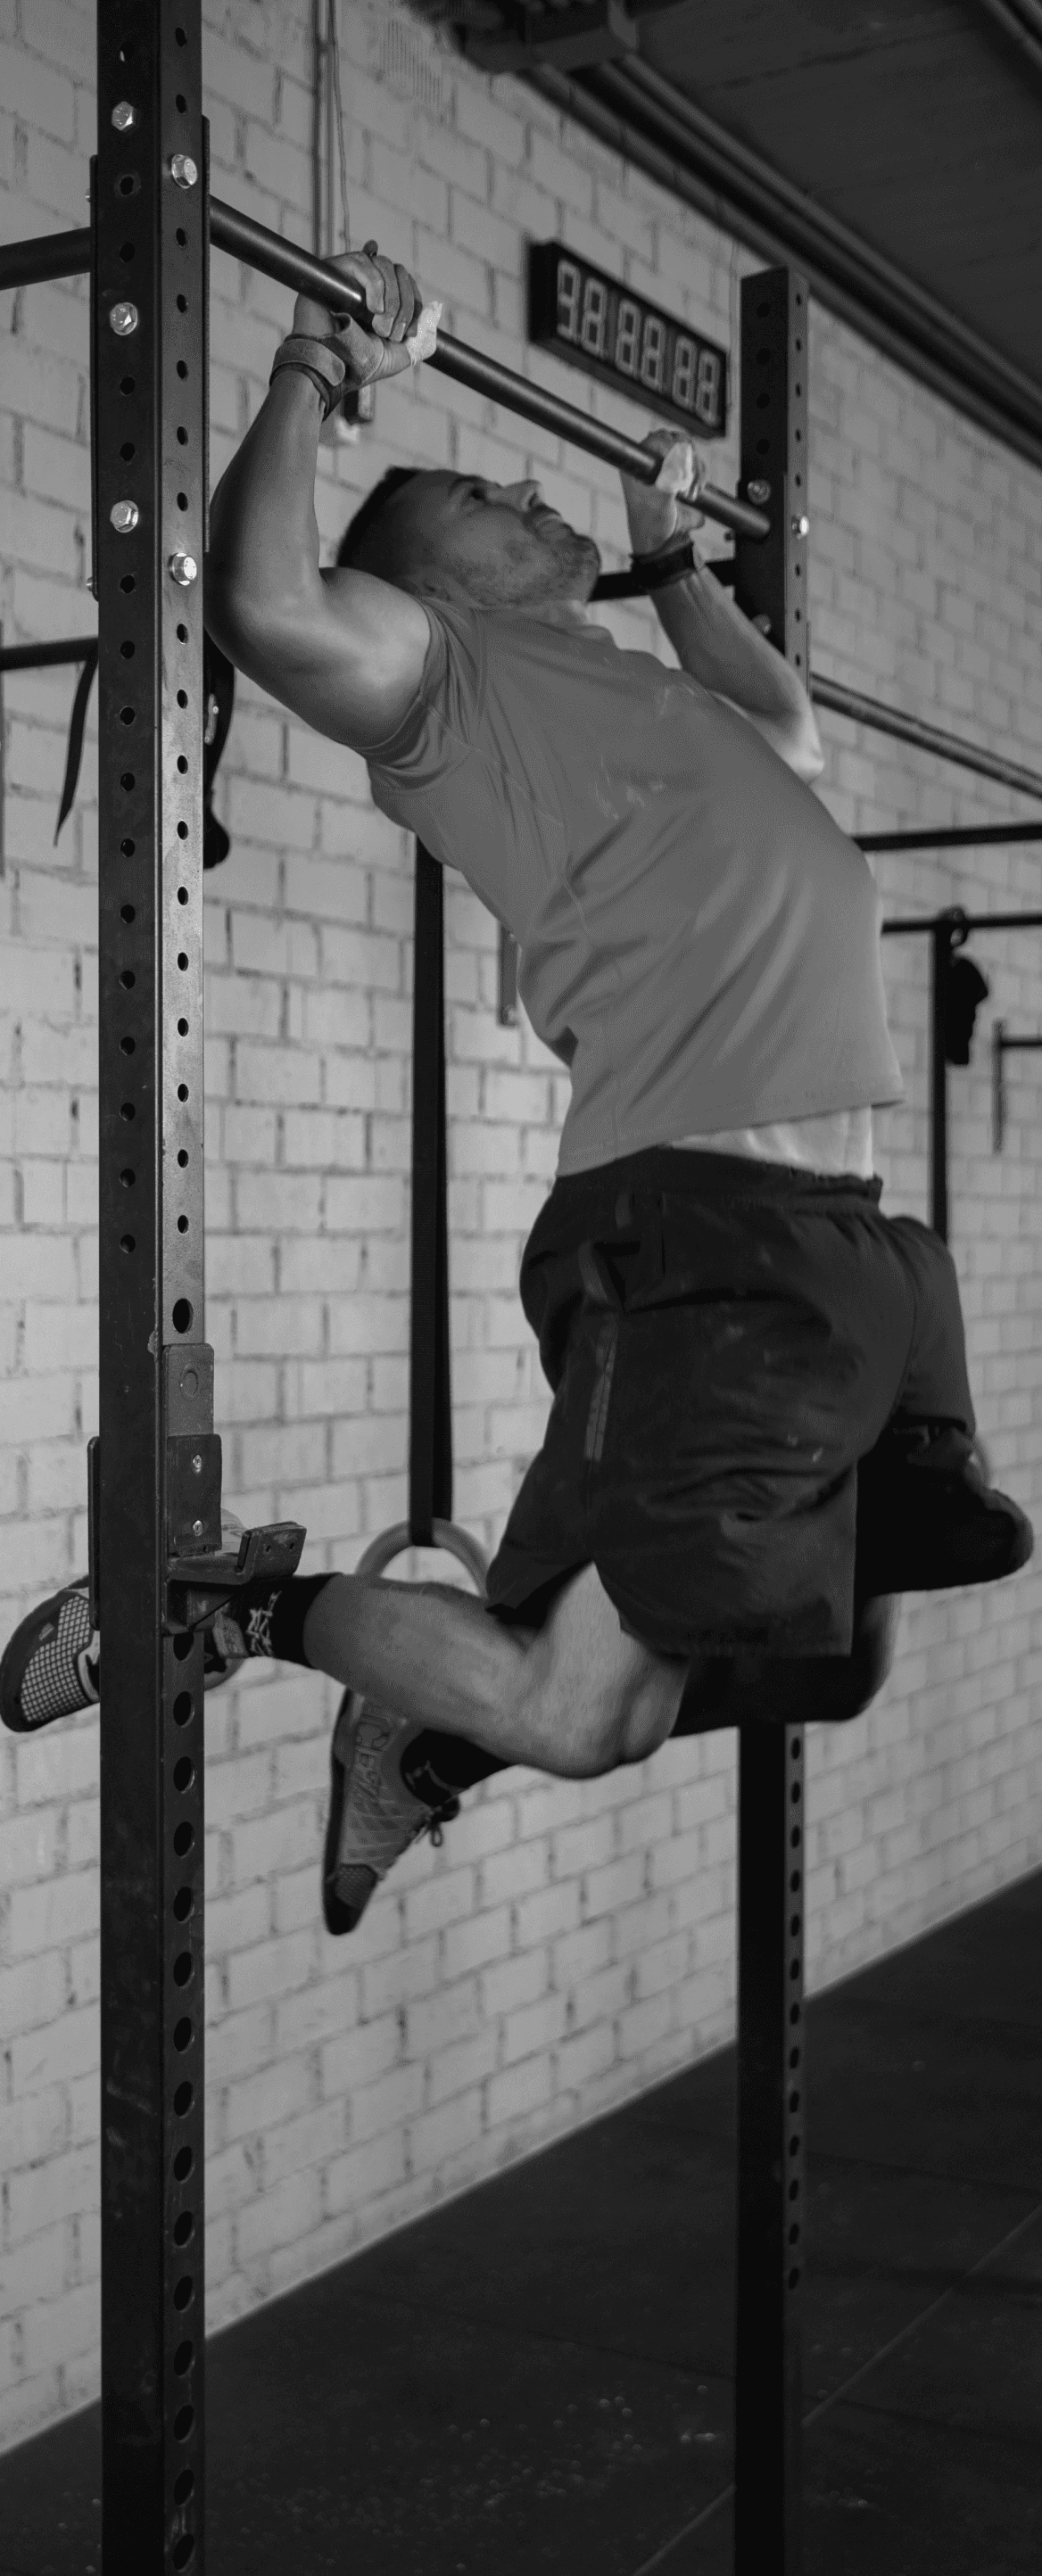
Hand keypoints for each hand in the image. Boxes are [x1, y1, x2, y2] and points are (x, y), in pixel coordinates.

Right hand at [291, 241, 422, 385]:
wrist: (328, 370)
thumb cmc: (356, 365)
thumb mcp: (396, 355)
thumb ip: (416, 339)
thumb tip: (433, 315)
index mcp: (378, 299)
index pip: (406, 283)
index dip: (415, 303)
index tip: (409, 333)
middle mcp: (364, 284)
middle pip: (398, 271)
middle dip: (404, 304)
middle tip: (391, 333)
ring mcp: (348, 276)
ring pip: (384, 264)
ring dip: (391, 300)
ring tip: (380, 327)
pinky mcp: (332, 271)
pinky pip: (363, 263)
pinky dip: (375, 287)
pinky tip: (372, 310)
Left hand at [620, 426, 707, 558]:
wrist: (667, 541)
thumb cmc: (652, 524)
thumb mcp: (658, 500)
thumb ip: (668, 477)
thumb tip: (679, 455)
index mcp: (638, 465)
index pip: (655, 440)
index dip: (671, 447)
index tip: (680, 461)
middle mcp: (653, 462)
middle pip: (677, 441)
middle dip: (687, 460)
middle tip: (687, 478)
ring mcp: (670, 467)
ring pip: (690, 452)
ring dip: (695, 471)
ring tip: (688, 493)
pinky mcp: (684, 475)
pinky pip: (698, 464)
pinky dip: (701, 476)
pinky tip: (694, 492)